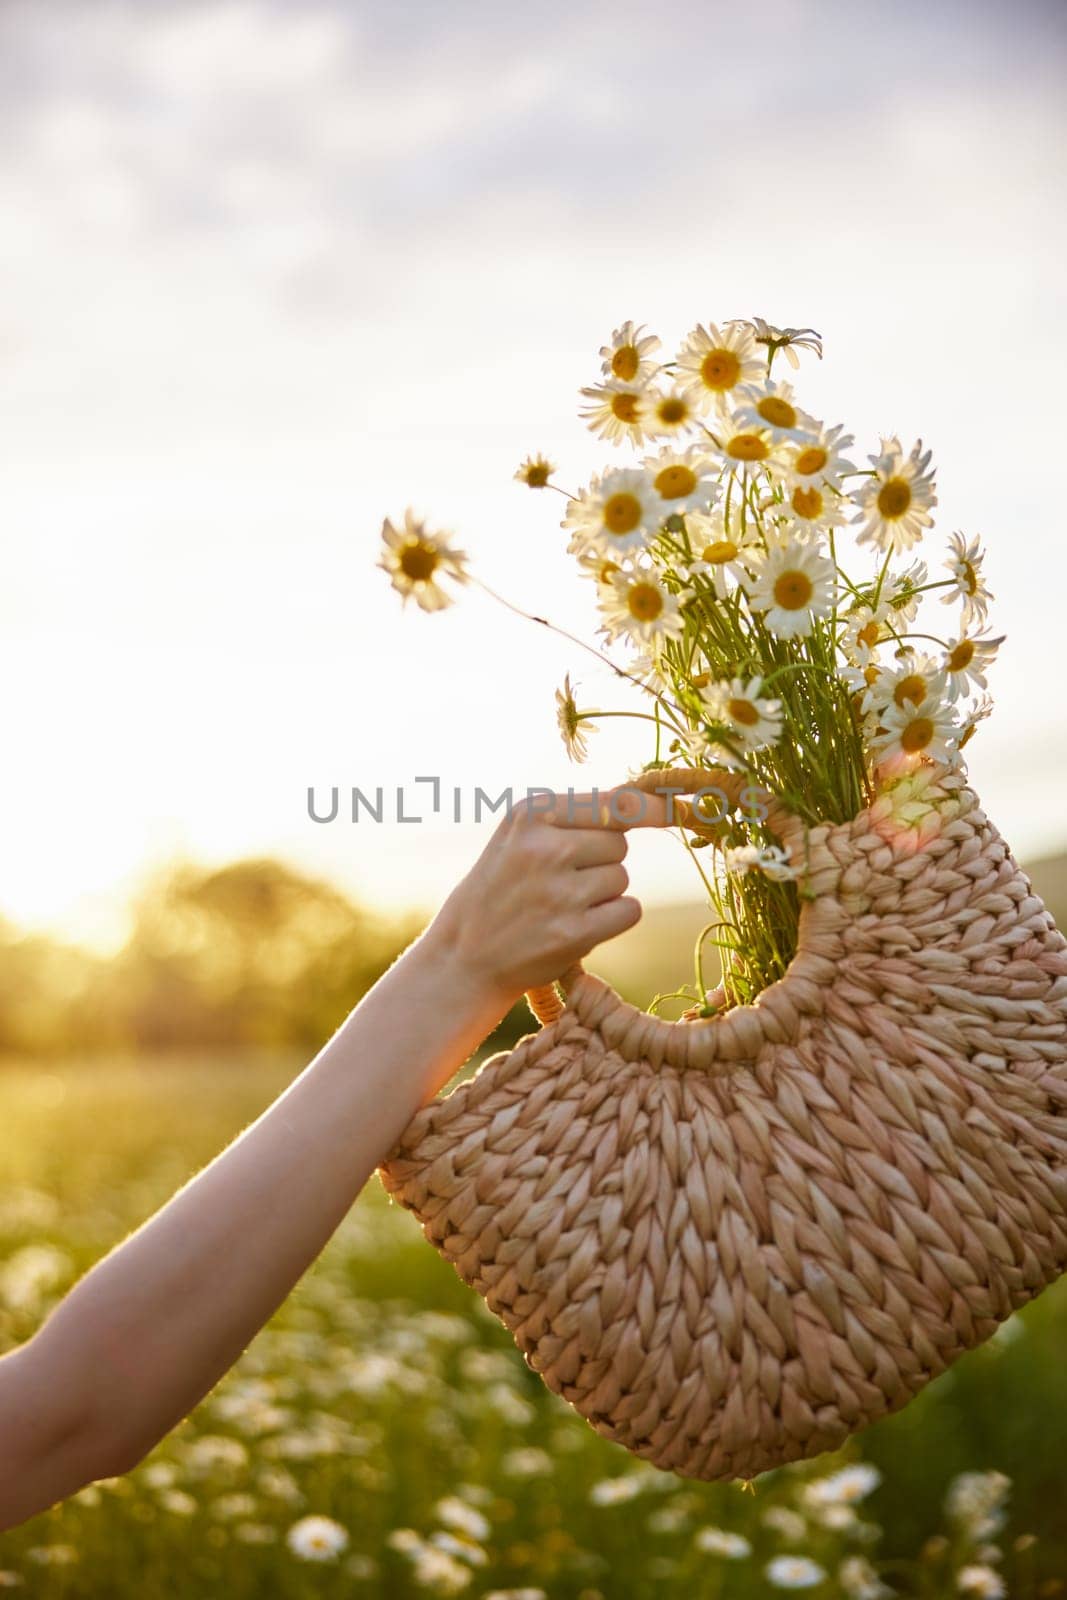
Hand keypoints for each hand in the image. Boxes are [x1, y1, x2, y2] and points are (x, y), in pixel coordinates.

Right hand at [427, 785, 670, 1009]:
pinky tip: (576, 927)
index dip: (651, 806)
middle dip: (602, 860)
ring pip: (621, 878)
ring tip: (559, 907)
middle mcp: (545, 847)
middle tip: (561, 882)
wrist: (464, 957)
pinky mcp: (574, 932)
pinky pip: (629, 911)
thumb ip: (574, 816)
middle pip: (618, 842)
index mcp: (531, 814)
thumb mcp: (519, 838)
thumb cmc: (500, 891)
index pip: (613, 803)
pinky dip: (612, 920)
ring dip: (602, 894)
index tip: (677, 808)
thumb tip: (649, 801)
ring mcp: (560, 892)